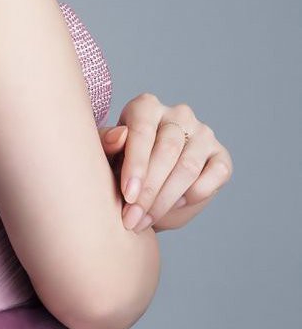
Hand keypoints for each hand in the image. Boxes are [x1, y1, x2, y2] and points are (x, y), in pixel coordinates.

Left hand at [99, 94, 232, 232]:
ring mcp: (203, 134)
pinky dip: (193, 196)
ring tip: (144, 220)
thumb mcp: (107, 158)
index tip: (128, 195)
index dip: (136, 165)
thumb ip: (107, 144)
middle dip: (148, 190)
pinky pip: (214, 176)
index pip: (142, 131)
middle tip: (132, 219)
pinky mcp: (221, 156)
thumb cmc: (120, 168)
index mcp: (146, 107)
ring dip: (165, 200)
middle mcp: (178, 114)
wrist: (146, 192)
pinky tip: (173, 206)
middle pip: (167, 151)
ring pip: (188, 166)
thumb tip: (119, 135)